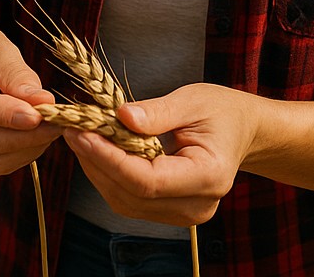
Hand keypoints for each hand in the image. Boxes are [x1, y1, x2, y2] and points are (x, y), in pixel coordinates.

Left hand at [63, 83, 259, 226]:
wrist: (242, 132)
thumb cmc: (222, 111)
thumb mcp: (193, 100)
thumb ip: (158, 112)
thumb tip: (121, 117)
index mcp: (209, 176)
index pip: (149, 180)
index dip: (110, 159)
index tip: (81, 133)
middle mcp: (197, 205)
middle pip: (132, 194)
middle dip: (96, 162)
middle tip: (71, 128)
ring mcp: (183, 213)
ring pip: (125, 201)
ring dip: (97, 169)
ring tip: (79, 135)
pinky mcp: (170, 211)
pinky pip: (130, 198)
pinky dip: (108, 174)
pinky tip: (95, 149)